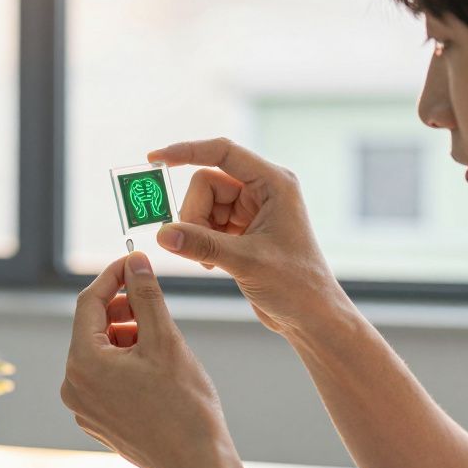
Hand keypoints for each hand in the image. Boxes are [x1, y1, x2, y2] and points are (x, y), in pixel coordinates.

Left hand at [61, 252, 233, 467]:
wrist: (197, 466)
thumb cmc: (185, 408)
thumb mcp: (165, 340)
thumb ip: (145, 295)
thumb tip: (135, 262)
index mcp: (84, 363)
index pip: (88, 302)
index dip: (112, 276)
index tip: (134, 262)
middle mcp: (74, 387)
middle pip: (92, 328)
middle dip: (122, 309)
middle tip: (153, 302)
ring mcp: (84, 407)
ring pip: (100, 353)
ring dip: (126, 336)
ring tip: (161, 342)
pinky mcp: (98, 421)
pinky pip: (105, 378)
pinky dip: (126, 363)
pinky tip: (156, 369)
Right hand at [148, 138, 348, 336]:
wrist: (311, 316)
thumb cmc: (296, 285)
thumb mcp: (246, 262)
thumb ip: (202, 244)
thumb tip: (163, 234)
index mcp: (273, 183)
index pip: (222, 152)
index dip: (187, 151)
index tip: (155, 158)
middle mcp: (263, 190)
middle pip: (206, 184)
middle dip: (194, 215)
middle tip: (198, 247)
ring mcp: (252, 210)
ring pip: (203, 206)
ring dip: (197, 232)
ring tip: (211, 261)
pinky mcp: (243, 230)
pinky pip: (207, 223)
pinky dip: (202, 242)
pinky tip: (214, 265)